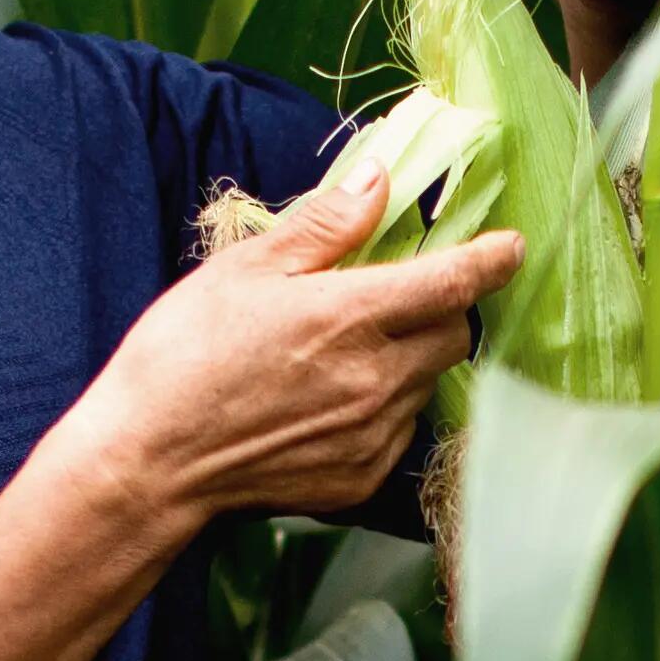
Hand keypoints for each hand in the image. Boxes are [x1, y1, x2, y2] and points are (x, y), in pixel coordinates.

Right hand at [65, 172, 527, 531]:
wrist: (148, 462)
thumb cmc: (183, 356)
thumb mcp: (245, 270)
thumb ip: (323, 226)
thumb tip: (379, 179)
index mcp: (352, 317)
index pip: (453, 282)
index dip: (490, 260)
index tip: (511, 246)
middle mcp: (377, 381)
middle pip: (455, 337)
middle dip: (442, 311)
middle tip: (394, 300)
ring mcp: (372, 437)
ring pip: (425, 386)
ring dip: (406, 362)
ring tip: (340, 357)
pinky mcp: (359, 480)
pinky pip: (396, 434)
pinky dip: (379, 411)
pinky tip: (324, 404)